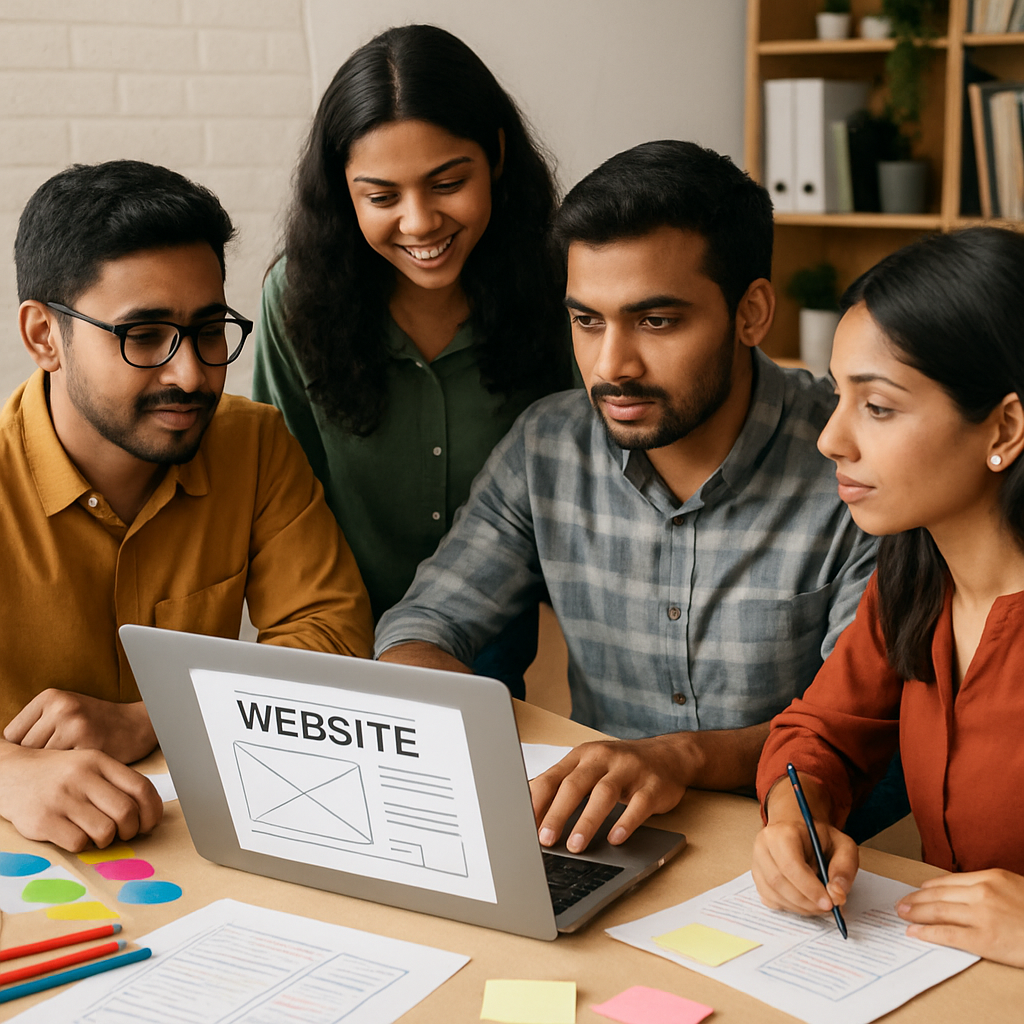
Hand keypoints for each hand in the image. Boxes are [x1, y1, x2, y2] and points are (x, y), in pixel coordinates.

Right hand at [0, 742, 162, 851]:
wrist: (9, 773)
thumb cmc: (58, 774)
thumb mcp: (88, 765)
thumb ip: (115, 782)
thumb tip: (148, 811)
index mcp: (98, 761)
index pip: (141, 787)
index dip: (151, 811)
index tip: (149, 823)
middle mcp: (81, 777)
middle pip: (126, 812)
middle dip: (131, 830)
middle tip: (124, 833)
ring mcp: (62, 798)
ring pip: (105, 831)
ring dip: (106, 840)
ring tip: (97, 834)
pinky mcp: (43, 820)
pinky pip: (78, 843)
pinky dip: (83, 845)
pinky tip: (75, 835)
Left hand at [4, 691, 156, 763]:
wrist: (138, 723)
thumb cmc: (97, 721)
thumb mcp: (66, 710)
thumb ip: (37, 726)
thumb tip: (3, 756)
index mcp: (51, 697)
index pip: (11, 735)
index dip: (20, 752)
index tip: (31, 760)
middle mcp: (62, 708)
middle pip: (25, 750)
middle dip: (34, 764)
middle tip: (46, 770)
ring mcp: (76, 726)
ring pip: (43, 762)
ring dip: (50, 773)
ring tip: (61, 772)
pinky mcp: (91, 746)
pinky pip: (64, 770)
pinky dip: (68, 776)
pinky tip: (76, 773)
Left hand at [529, 735, 693, 852]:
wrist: (669, 755)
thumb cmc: (621, 766)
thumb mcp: (589, 767)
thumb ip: (563, 784)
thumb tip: (531, 811)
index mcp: (582, 756)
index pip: (553, 777)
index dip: (537, 801)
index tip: (523, 825)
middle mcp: (603, 759)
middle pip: (575, 785)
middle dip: (558, 813)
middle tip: (545, 839)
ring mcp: (629, 770)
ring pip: (604, 793)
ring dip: (587, 820)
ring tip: (575, 845)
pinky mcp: (653, 785)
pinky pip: (639, 804)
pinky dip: (626, 822)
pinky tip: (615, 838)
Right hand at [752, 818, 858, 915]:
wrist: (799, 831)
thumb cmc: (819, 838)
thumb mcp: (843, 845)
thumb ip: (844, 868)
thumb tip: (836, 894)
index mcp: (783, 832)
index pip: (790, 865)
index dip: (810, 888)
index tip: (829, 903)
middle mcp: (763, 845)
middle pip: (779, 882)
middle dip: (806, 902)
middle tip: (828, 908)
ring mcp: (757, 861)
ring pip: (774, 894)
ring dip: (800, 907)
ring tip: (818, 904)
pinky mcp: (757, 877)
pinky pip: (770, 899)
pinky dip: (790, 907)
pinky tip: (804, 900)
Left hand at [896, 869, 1023, 966]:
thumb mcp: (1014, 888)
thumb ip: (989, 887)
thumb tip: (964, 892)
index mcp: (991, 877)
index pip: (948, 880)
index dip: (928, 887)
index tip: (917, 891)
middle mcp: (982, 892)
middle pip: (938, 894)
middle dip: (915, 899)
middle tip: (900, 903)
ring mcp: (982, 916)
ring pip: (937, 912)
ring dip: (915, 913)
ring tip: (902, 915)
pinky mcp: (984, 940)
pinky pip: (947, 934)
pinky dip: (926, 933)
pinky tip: (914, 932)